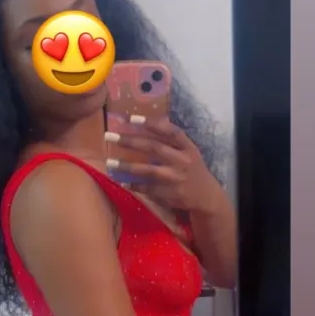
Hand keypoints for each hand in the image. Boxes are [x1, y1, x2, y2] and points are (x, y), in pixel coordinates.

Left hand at [105, 117, 222, 214]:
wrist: (206, 196)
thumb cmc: (193, 169)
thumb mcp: (190, 152)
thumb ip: (173, 140)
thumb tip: (153, 121)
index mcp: (187, 148)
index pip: (170, 132)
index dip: (152, 124)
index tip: (131, 119)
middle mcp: (182, 161)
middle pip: (154, 148)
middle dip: (130, 141)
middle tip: (110, 136)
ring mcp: (175, 178)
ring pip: (147, 170)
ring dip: (127, 166)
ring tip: (110, 162)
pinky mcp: (169, 193)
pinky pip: (147, 187)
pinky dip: (134, 184)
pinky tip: (122, 181)